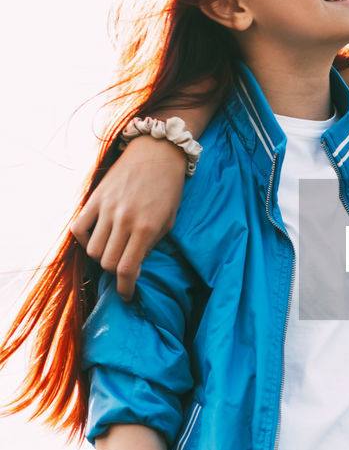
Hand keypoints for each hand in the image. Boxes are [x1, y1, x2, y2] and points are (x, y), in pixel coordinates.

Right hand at [71, 136, 186, 299]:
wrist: (157, 153)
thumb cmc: (168, 189)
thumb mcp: (168, 221)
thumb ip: (150, 245)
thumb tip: (133, 268)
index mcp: (146, 228)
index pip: (126, 270)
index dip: (125, 289)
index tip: (127, 296)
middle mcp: (124, 220)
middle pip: (106, 263)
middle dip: (115, 272)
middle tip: (123, 268)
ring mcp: (107, 209)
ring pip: (92, 250)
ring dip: (102, 256)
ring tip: (113, 250)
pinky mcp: (95, 198)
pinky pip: (79, 229)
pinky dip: (84, 239)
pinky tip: (97, 237)